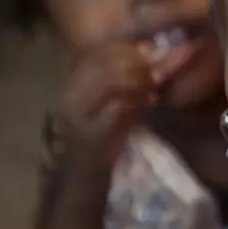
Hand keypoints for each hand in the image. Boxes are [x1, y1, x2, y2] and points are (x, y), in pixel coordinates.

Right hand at [58, 43, 187, 166]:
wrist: (85, 177)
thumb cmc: (105, 138)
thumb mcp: (116, 102)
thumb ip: (129, 80)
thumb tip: (154, 53)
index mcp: (74, 82)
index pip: (100, 52)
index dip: (130, 51)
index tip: (151, 59)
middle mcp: (70, 94)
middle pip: (105, 62)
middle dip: (138, 66)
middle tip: (157, 76)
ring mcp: (77, 115)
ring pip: (110, 81)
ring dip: (138, 83)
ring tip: (152, 93)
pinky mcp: (89, 134)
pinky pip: (117, 108)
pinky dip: (136, 103)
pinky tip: (147, 105)